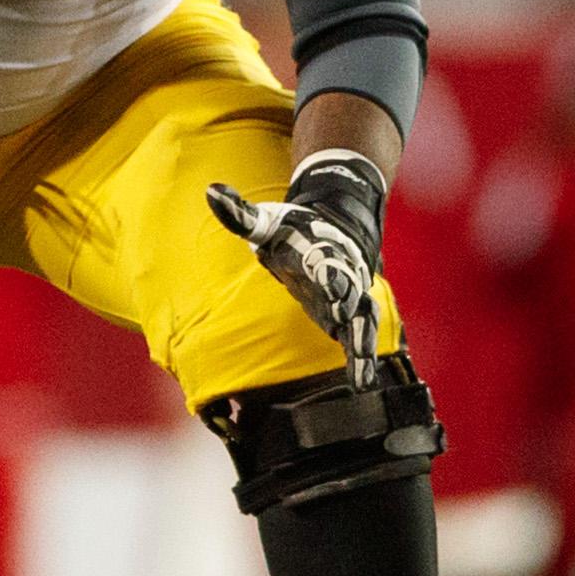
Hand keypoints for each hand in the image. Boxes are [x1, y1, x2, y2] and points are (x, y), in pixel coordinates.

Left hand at [207, 150, 387, 389]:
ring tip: (363, 373)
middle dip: (347, 305)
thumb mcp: (265, 221)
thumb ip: (238, 213)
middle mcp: (340, 276)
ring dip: (362, 343)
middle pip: (349, 292)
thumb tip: (210, 191)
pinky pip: (358, 339)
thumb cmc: (291, 230)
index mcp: (319, 253)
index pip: (325, 263)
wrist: (328, 233)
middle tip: (344, 319)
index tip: (330, 285)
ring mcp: (347, 298)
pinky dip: (362, 359)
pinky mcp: (345, 318)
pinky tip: (363, 384)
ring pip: (361, 320)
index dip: (329, 273)